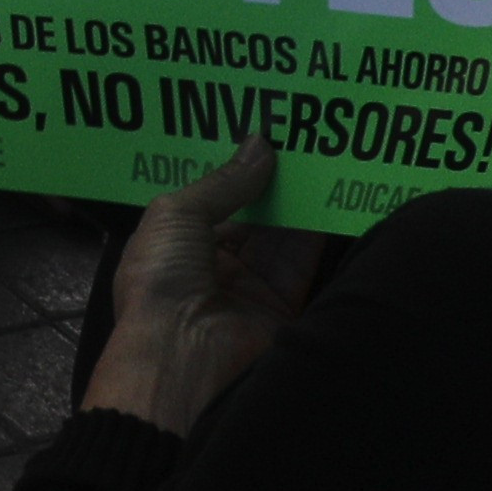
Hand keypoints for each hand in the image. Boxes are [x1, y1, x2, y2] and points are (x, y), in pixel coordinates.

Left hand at [83, 138, 321, 432]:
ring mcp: (248, 289)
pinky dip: (317, 234)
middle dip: (271, 182)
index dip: (234, 170)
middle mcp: (212, 265)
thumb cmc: (161, 279)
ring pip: (280, 237)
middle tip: (299, 139)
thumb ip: (223, 183)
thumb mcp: (176, 215)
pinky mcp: (284, 310)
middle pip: (250, 217)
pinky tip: (330, 195)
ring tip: (319, 155)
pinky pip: (303, 264)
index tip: (260, 133)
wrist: (182, 357)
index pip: (211, 200)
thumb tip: (261, 145)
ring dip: (297, 201)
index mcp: (174, 244)